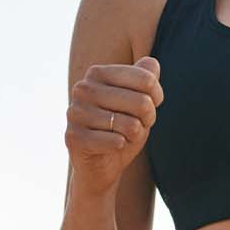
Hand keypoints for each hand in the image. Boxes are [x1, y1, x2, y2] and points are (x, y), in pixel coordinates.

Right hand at [66, 56, 163, 194]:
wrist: (100, 165)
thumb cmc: (122, 129)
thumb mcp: (139, 101)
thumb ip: (146, 78)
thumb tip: (152, 63)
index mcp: (97, 73)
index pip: (146, 79)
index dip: (156, 97)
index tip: (150, 106)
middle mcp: (83, 89)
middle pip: (141, 102)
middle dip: (148, 119)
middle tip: (138, 125)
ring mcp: (75, 113)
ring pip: (131, 125)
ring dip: (134, 135)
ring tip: (124, 136)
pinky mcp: (73, 137)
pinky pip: (116, 142)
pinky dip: (122, 147)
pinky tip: (113, 146)